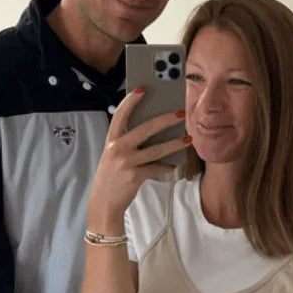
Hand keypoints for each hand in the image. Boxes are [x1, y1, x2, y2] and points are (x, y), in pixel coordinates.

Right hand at [87, 89, 191, 229]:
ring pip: (156, 149)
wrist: (104, 203)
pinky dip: (165, 167)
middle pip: (146, 128)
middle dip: (166, 119)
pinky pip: (156, 168)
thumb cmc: (111, 177)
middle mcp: (117, 148)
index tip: (143, 89)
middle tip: (181, 113)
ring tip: (187, 139)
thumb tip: (152, 131)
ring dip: (174, 144)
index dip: (131, 101)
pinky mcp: (134, 176)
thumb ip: (126, 143)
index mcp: (111, 140)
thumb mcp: (113, 156)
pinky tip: (173, 165)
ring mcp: (126, 162)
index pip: (120, 115)